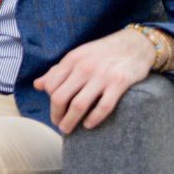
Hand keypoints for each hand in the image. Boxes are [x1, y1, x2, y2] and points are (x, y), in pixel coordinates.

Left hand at [34, 28, 156, 131]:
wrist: (135, 44)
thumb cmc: (103, 53)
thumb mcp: (78, 56)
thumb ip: (58, 71)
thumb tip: (37, 85)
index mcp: (72, 59)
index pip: (51, 86)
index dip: (50, 102)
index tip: (55, 112)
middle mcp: (84, 67)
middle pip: (61, 97)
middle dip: (57, 115)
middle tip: (59, 125)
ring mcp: (102, 76)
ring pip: (79, 105)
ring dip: (71, 121)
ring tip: (68, 129)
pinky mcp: (119, 83)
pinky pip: (103, 106)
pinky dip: (93, 119)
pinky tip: (88, 125)